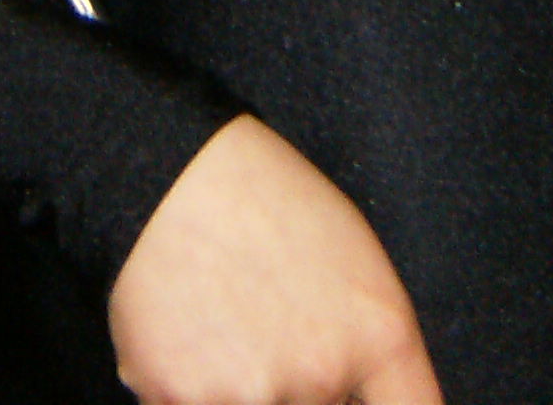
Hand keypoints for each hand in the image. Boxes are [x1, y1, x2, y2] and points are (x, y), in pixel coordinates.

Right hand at [107, 115, 443, 404]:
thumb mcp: (355, 260)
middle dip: (293, 386)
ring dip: (235, 386)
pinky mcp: (178, 398)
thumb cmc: (266, 199)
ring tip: (220, 322)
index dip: (379, 404)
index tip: (353, 392)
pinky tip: (182, 329)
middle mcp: (324, 375)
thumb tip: (355, 394)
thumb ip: (369, 346)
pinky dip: (183, 383)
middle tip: (264, 327)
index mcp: (381, 336)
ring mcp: (251, 394)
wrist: (172, 171)